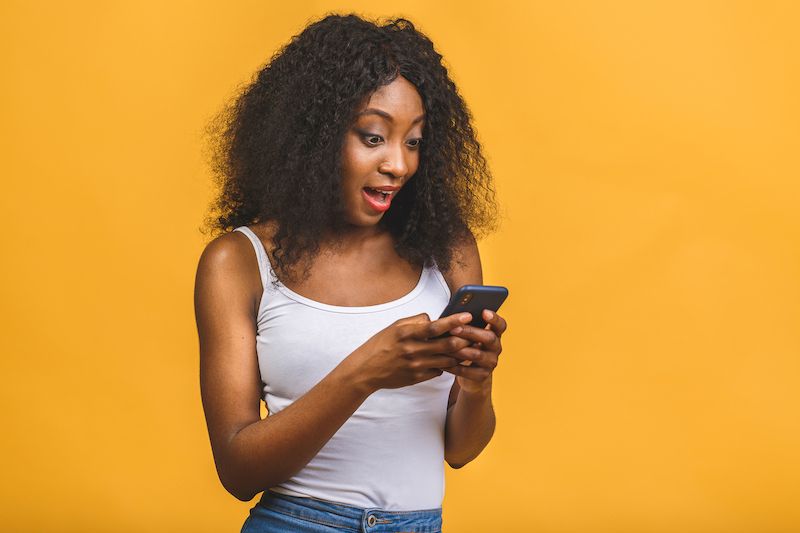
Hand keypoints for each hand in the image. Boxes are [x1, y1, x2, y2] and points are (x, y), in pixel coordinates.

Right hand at [345, 312, 474, 392]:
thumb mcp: (395, 326)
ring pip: (448, 360)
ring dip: (460, 354)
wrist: (365, 370)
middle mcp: (412, 349)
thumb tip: (435, 318)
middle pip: (447, 344)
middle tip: (476, 334)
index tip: (468, 315)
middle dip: (465, 339)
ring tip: (469, 347)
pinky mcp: (417, 378)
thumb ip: (416, 321)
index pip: (436, 326)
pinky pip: (439, 371)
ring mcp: (416, 365)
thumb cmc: (381, 344)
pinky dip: (446, 365)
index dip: (454, 321)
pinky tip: (449, 360)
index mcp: (407, 333)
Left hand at [443, 309, 506, 393]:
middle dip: (470, 332)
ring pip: (477, 354)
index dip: (494, 319)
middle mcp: (496, 348)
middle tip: (454, 329)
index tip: (484, 312)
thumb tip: (451, 316)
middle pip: (489, 338)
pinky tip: (442, 363)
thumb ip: (464, 326)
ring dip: (460, 350)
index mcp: (494, 334)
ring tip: (446, 347)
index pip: (500, 325)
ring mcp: (491, 362)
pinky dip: (454, 367)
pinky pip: (468, 371)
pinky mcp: (482, 375)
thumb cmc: (466, 348)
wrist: (470, 375)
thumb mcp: (467, 336)